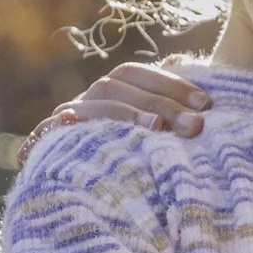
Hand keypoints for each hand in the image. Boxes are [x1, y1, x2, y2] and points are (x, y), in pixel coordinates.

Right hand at [34, 56, 210, 140]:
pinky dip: (56, 126)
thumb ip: (165, 99)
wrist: (81, 194)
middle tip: (194, 125)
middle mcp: (90, 99)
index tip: (206, 104)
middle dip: (160, 103)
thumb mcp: (152, 129)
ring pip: (95, 105)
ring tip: (156, 129)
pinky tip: (67, 123)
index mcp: (112, 90)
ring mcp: (68, 117)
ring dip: (127, 114)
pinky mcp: (48, 141)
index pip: (138, 74)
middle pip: (119, 87)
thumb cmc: (128, 156)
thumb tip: (179, 59)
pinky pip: (47, 131)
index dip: (172, 84)